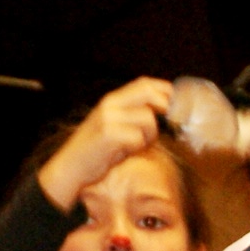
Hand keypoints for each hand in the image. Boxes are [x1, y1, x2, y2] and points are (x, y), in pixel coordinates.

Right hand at [38, 77, 174, 210]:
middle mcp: (110, 104)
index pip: (144, 84)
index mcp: (112, 100)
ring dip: (150, 136)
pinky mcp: (109, 134)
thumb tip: (165, 112)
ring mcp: (108, 118)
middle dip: (166, 107)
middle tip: (169, 123)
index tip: (178, 102)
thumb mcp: (114, 125)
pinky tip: (127, 152)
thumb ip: (134, 115)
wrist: (71, 166)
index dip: (165, 90)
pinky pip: (138, 138)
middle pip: (149, 94)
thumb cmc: (97, 149)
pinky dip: (138, 147)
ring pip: (148, 120)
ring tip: (137, 145)